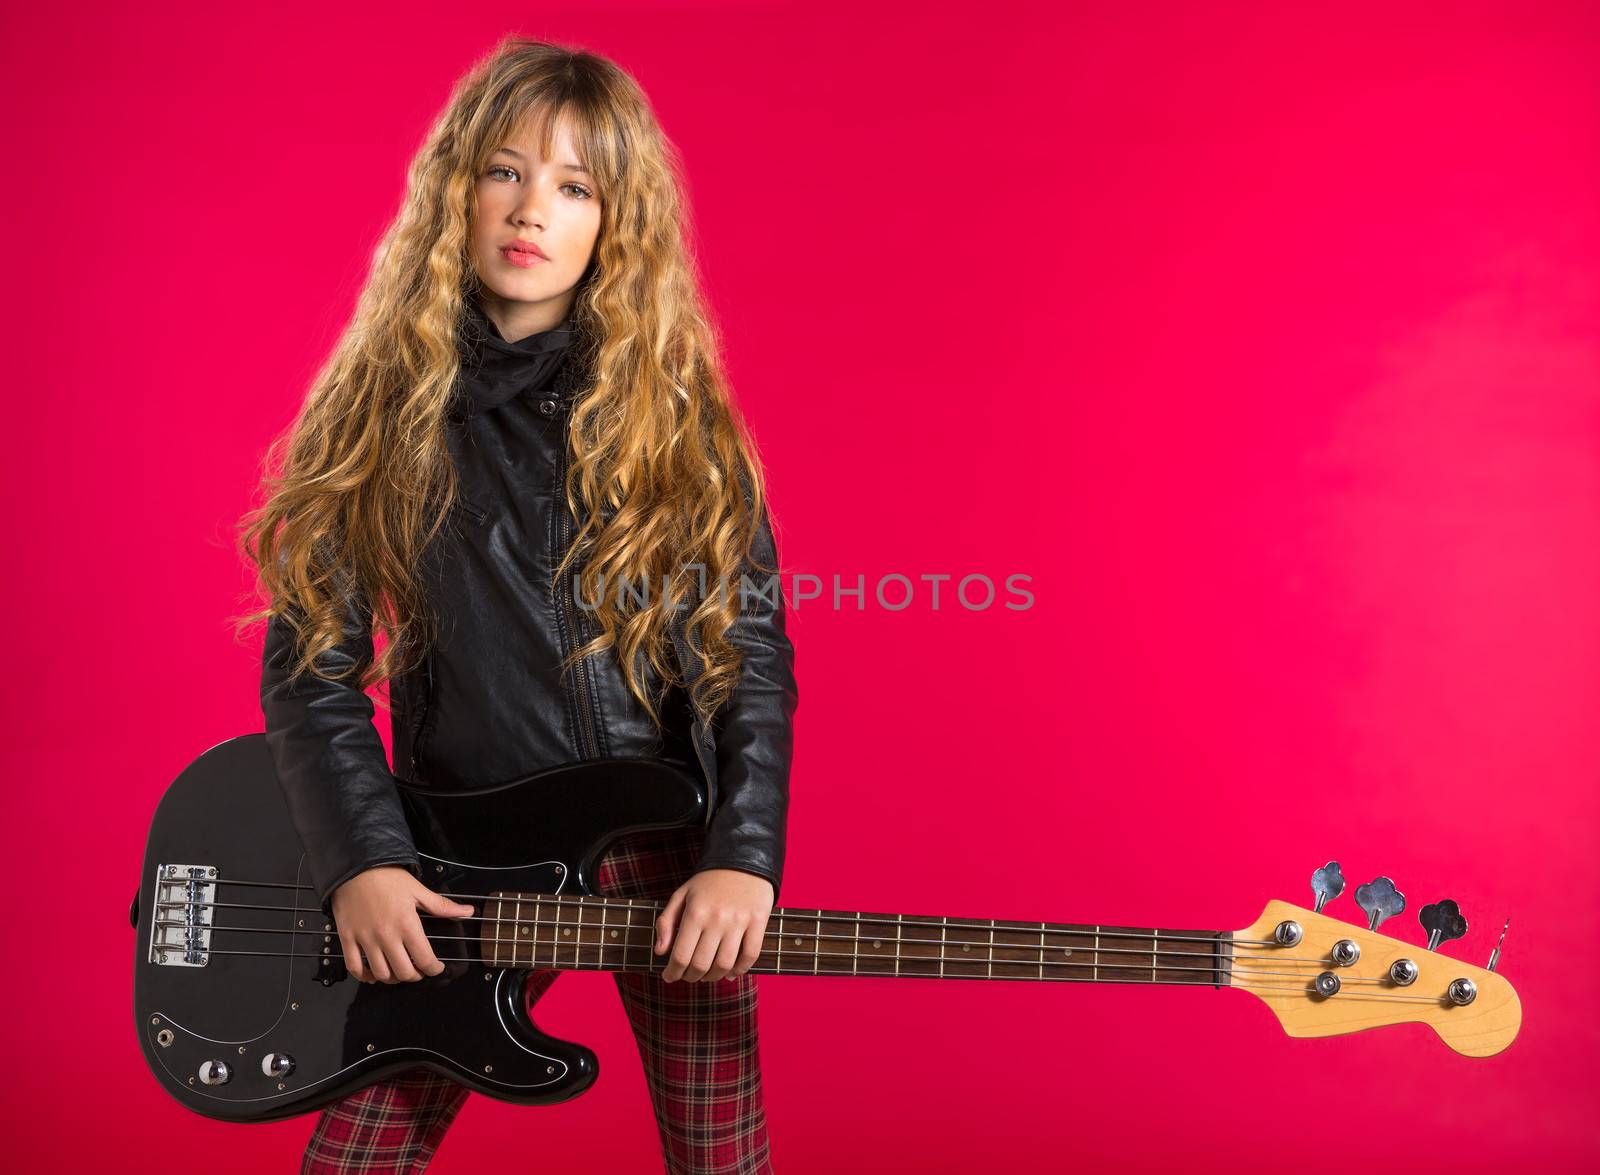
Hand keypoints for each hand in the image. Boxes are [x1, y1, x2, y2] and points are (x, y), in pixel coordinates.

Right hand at [330, 865, 475, 983]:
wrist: (356, 867)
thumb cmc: (386, 877)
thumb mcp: (418, 890)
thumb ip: (443, 906)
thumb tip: (467, 911)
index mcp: (407, 924)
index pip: (425, 959)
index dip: (434, 969)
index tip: (436, 968)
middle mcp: (386, 935)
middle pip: (403, 972)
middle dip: (415, 976)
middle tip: (418, 970)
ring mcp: (365, 939)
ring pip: (381, 973)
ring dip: (392, 978)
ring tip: (398, 972)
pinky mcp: (348, 938)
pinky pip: (355, 967)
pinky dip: (365, 976)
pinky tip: (373, 974)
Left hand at [654, 868, 773, 981]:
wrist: (742, 859)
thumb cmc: (709, 881)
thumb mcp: (681, 895)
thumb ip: (666, 922)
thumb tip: (660, 951)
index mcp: (695, 912)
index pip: (680, 955)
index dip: (673, 972)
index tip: (669, 976)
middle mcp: (717, 918)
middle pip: (701, 964)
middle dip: (691, 977)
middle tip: (688, 976)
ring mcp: (739, 921)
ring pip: (725, 964)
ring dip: (713, 977)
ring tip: (707, 975)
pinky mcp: (758, 921)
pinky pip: (750, 955)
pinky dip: (740, 970)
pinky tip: (731, 973)